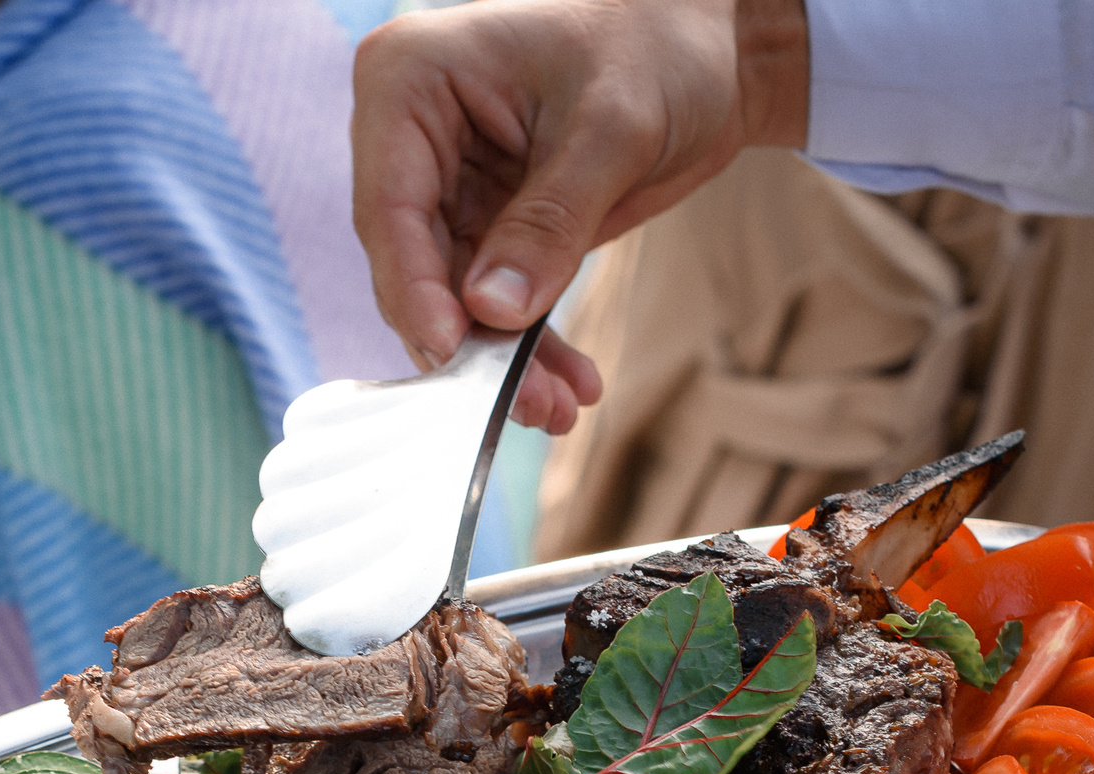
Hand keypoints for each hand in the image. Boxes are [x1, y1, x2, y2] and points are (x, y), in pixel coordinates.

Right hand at [351, 0, 808, 417]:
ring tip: (555, 407)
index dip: (413, 287)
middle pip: (413, 263)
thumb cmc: (656, 46)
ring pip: (453, 297)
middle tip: (521, 402)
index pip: (388, 204)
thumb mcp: (613, 128)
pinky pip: (492, 301)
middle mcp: (410, 135)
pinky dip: (528, 344)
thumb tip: (491, 311)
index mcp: (410, 81)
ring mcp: (445, 184)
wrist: (705, 47)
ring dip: (503, 358)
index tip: (448, 351)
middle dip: (468, 340)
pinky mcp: (486, 224)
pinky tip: (566, 382)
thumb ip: (551, 219)